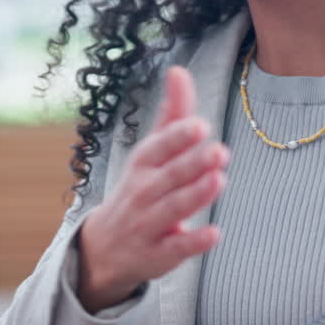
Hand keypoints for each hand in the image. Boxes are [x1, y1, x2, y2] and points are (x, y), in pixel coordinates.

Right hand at [77, 65, 229, 312]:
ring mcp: (149, 224)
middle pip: (170, 176)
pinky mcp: (160, 254)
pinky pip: (177, 248)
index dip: (177, 137)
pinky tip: (214, 233)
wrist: (105, 246)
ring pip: (174, 208)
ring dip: (196, 195)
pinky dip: (194, 241)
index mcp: (142, 164)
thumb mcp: (151, 151)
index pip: (158, 147)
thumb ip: (172, 114)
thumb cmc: (139, 188)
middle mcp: (143, 192)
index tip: (199, 124)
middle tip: (219, 150)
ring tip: (219, 180)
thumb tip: (179, 70)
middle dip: (192, 164)